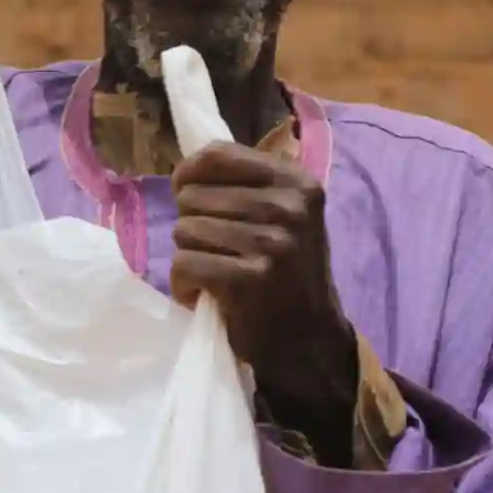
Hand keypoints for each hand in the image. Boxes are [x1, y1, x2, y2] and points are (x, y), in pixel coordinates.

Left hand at [172, 143, 360, 463]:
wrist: (308, 338)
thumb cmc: (287, 273)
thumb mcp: (285, 217)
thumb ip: (246, 185)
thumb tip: (187, 166)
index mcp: (298, 183)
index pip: (217, 154)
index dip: (189, 174)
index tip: (187, 193)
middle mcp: (290, 208)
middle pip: (192, 196)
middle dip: (193, 226)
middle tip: (218, 252)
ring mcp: (272, 243)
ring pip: (185, 230)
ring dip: (189, 257)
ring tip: (216, 274)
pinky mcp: (249, 278)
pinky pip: (184, 265)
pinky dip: (184, 284)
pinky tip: (205, 294)